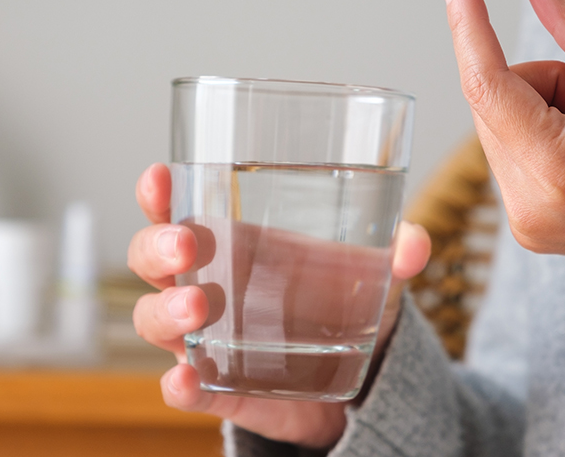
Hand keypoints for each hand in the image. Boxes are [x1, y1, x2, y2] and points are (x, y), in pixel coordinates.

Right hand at [129, 163, 430, 448]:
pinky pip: (183, 388)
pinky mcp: (220, 388)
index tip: (160, 177)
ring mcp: (206, 340)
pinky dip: (179, 385)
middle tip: (186, 245)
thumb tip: (413, 244)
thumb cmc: (343, 305)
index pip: (177, 208)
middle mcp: (205, 285)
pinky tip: (186, 379)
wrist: (357, 383)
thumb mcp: (372, 274)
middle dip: (157, 247)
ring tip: (198, 307)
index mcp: (230, 243)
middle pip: (150, 259)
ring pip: (155, 320)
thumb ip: (393, 255)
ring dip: (165, 312)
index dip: (159, 193)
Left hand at [442, 0, 564, 258]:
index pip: (488, 84)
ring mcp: (524, 222)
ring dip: (540, 110)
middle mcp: (528, 204)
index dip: (469, 26)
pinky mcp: (525, 226)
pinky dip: (539, 137)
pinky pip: (509, 154)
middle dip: (538, 82)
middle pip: (492, 102)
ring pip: (498, 124)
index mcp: (558, 169)